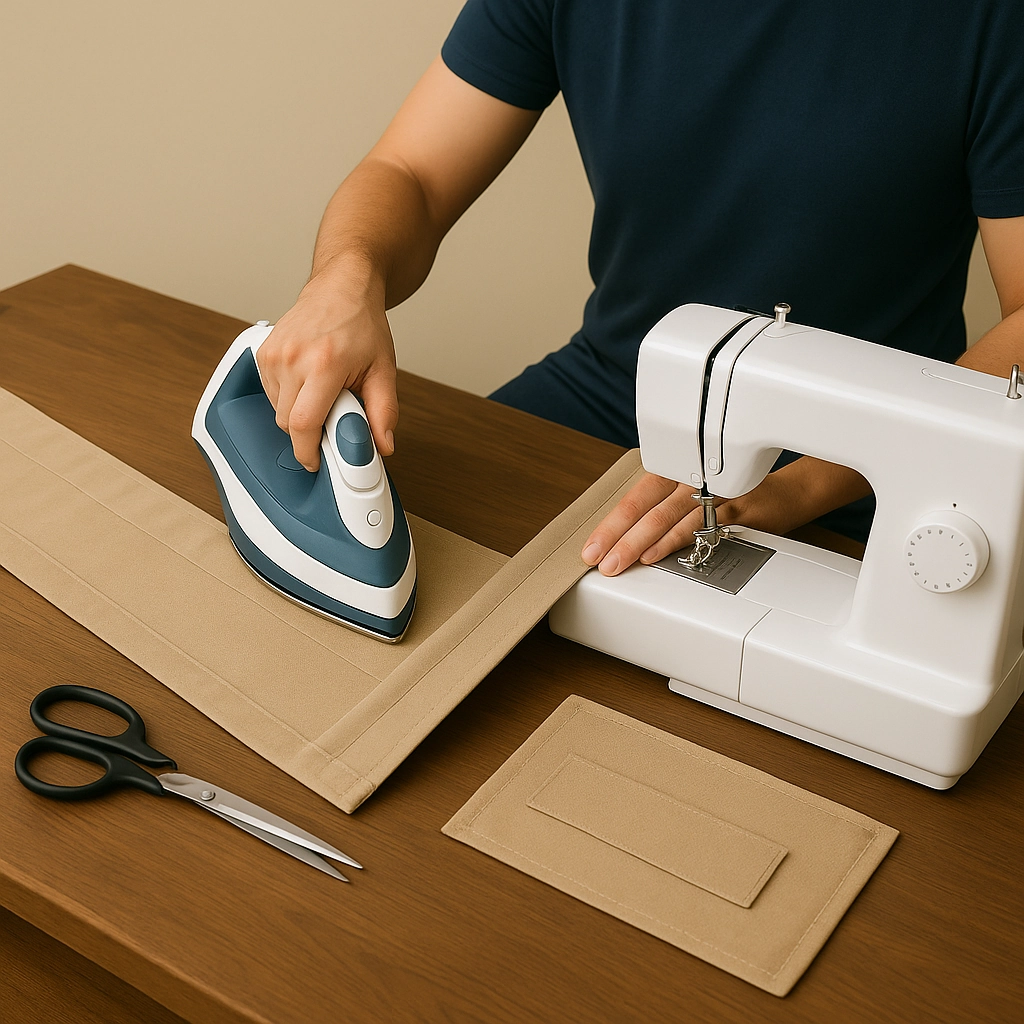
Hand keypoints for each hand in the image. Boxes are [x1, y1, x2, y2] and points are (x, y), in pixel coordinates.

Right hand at [256, 262, 398, 471]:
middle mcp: (293, 358)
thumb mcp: (383, 370)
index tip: (315, 462)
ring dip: (298, 412)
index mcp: (323, 364)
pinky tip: (307, 381)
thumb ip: (384, 411)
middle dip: (309, 431)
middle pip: (288, 422)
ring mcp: (274, 353)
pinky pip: (270, 392)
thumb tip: (382, 445)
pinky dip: (287, 396)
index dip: (307, 451)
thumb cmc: (362, 324)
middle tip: (332, 417)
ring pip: (277, 409)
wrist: (342, 287)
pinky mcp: (263, 351)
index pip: (303, 424)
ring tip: (323, 392)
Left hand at [581, 457, 870, 575]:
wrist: (796, 490)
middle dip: (615, 535)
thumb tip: (634, 539)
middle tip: (595, 558)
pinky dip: (674, 538)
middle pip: (643, 506)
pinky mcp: (735, 505)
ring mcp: (712, 490)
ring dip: (637, 541)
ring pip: (666, 514)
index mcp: (678, 473)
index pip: (636, 497)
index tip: (592, 546)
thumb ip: (669, 512)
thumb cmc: (745, 494)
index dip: (611, 522)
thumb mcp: (701, 498)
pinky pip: (699, 521)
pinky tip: (656, 552)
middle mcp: (691, 478)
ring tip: (617, 562)